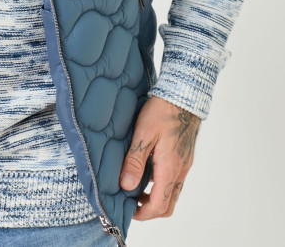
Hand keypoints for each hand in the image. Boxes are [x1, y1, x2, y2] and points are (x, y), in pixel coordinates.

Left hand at [120, 96, 200, 220]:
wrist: (183, 96)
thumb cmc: (162, 112)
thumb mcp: (143, 134)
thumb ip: (135, 160)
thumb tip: (125, 185)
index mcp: (170, 169)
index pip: (160, 205)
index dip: (144, 213)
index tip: (130, 211)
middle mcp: (180, 170)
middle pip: (169, 204)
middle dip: (151, 209)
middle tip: (133, 203)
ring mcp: (184, 164)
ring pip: (173, 192)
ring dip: (157, 197)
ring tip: (136, 187)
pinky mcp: (185, 156)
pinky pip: (175, 179)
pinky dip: (162, 184)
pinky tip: (148, 169)